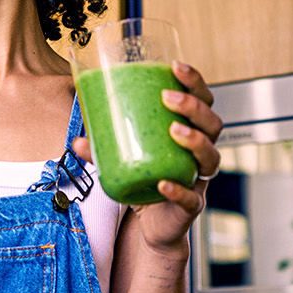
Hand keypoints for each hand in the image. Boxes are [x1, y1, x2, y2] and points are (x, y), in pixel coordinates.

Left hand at [72, 60, 222, 252]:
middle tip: (168, 98)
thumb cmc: (145, 182)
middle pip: (213, 124)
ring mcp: (199, 180)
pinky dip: (179, 190)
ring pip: (211, 157)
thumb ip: (103, 149)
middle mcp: (200, 153)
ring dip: (195, 141)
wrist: (153, 226)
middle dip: (195, 107)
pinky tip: (164, 184)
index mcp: (189, 132)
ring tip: (174, 131)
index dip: (195, 82)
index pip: (204, 100)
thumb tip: (78, 141)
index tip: (175, 66)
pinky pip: (191, 198)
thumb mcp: (124, 159)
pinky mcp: (191, 206)